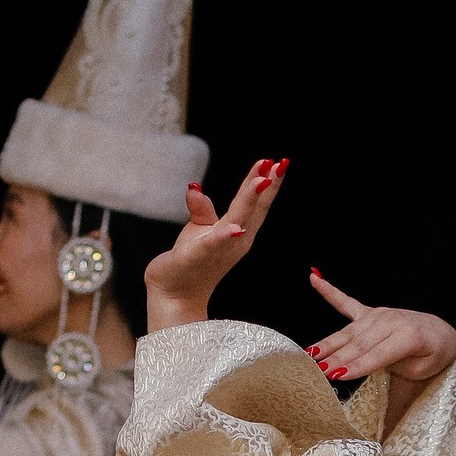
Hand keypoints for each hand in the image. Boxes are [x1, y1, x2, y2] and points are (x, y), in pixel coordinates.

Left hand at [144, 157, 289, 328]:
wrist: (175, 294)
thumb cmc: (191, 261)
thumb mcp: (199, 228)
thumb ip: (202, 208)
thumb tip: (195, 186)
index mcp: (239, 232)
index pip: (255, 203)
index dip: (267, 183)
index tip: (279, 162)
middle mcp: (236, 241)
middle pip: (253, 209)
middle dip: (268, 186)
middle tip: (281, 164)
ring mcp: (220, 250)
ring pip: (238, 221)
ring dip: (250, 201)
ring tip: (262, 180)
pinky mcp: (198, 256)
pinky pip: (213, 244)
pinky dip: (225, 237)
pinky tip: (235, 229)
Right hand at [305, 272, 455, 383]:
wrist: (440, 333)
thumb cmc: (432, 354)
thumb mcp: (421, 368)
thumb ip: (394, 366)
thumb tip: (362, 366)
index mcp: (408, 335)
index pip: (377, 354)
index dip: (357, 366)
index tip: (337, 376)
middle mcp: (391, 320)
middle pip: (359, 343)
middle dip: (337, 358)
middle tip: (318, 371)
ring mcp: (379, 314)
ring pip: (349, 332)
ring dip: (328, 343)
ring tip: (309, 354)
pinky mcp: (369, 312)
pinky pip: (346, 303)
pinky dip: (329, 291)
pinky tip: (314, 278)